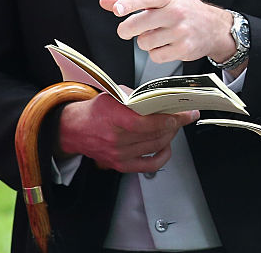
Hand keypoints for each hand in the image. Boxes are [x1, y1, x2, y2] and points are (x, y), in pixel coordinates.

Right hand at [56, 92, 198, 172]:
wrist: (74, 129)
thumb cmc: (95, 110)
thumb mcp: (115, 94)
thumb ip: (138, 97)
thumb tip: (163, 99)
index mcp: (113, 118)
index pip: (146, 123)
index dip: (168, 119)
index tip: (182, 114)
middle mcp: (116, 139)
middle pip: (155, 134)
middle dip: (176, 124)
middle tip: (186, 116)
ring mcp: (118, 154)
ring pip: (155, 146)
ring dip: (171, 135)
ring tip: (176, 126)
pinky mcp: (120, 165)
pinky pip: (149, 165)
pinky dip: (163, 155)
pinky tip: (167, 145)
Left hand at [100, 0, 235, 64]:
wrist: (213, 26)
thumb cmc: (183, 9)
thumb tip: (106, 1)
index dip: (129, 4)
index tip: (118, 9)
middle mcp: (175, 12)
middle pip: (137, 25)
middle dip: (127, 29)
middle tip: (130, 28)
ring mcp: (180, 31)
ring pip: (144, 43)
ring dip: (146, 41)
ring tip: (158, 34)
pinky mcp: (184, 48)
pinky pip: (155, 56)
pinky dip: (156, 52)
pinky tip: (167, 44)